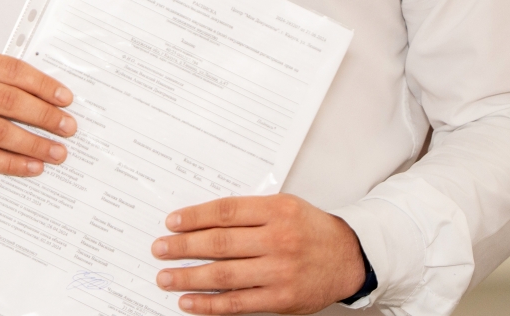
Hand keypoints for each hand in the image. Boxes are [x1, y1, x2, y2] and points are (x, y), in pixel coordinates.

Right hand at [0, 49, 75, 175]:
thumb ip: (2, 81)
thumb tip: (51, 97)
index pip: (11, 69)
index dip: (42, 84)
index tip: (65, 98)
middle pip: (8, 100)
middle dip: (44, 115)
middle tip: (67, 126)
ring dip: (34, 143)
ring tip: (56, 150)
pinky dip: (13, 163)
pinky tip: (32, 165)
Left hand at [151, 194, 364, 313]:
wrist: (348, 257)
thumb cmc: (311, 228)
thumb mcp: (284, 206)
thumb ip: (248, 212)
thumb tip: (203, 221)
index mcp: (276, 210)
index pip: (225, 212)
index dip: (194, 217)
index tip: (172, 222)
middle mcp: (277, 239)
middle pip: (220, 243)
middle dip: (183, 247)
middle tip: (160, 249)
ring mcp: (279, 272)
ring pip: (224, 275)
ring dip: (189, 277)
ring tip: (166, 278)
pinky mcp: (280, 299)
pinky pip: (237, 304)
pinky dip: (209, 304)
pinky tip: (189, 302)